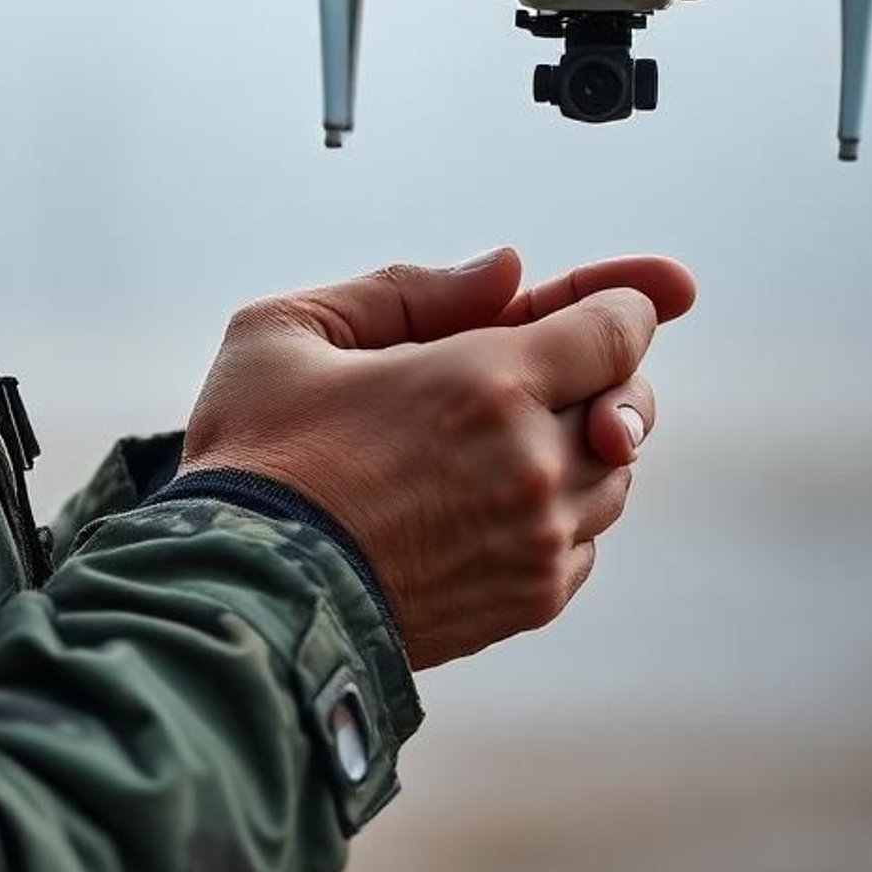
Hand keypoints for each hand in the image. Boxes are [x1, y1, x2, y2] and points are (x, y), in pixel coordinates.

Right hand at [179, 248, 694, 670]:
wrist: (241, 601)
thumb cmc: (256, 457)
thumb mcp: (292, 330)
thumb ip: (408, 286)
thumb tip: (508, 270)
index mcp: (485, 382)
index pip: (616, 330)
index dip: (625, 299)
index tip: (623, 293)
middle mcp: (532, 465)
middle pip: (630, 402)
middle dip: (604, 369)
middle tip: (560, 356)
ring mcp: (536, 542)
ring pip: (614, 475)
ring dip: (583, 439)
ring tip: (514, 425)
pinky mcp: (526, 601)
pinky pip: (585, 540)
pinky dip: (564, 507)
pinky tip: (499, 492)